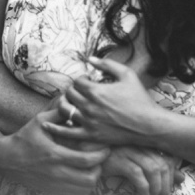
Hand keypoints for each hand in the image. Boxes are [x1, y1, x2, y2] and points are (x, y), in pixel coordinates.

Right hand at [0, 108, 110, 194]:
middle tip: (100, 158)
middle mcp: (56, 172)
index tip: (106, 147)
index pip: (85, 160)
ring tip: (91, 166)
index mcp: (54, 154)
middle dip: (100, 169)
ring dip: (92, 178)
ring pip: (84, 189)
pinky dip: (82, 185)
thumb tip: (73, 101)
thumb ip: (59, 113)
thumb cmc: (25, 137)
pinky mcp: (52, 190)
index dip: (100, 155)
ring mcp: (55, 184)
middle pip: (89, 179)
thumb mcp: (40, 121)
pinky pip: (76, 194)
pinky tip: (80, 173)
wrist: (7, 159)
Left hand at [46, 57, 161, 146]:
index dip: (82, 79)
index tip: (88, 80)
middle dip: (74, 90)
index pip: (77, 81)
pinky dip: (55, 128)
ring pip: (64, 110)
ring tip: (71, 102)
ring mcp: (89, 122)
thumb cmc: (140, 98)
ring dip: (65, 104)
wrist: (149, 125)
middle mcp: (89, 106)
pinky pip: (67, 132)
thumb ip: (107, 64)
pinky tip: (46, 125)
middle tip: (81, 91)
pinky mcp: (90, 135)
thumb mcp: (126, 74)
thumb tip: (89, 58)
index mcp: (96, 91)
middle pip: (69, 94)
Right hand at [99, 145, 183, 194]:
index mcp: (145, 143)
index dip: (172, 174)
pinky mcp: (117, 159)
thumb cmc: (115, 157)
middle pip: (163, 164)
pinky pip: (136, 173)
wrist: (88, 152)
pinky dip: (143, 186)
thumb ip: (160, 166)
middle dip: (166, 185)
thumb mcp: (139, 160)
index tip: (171, 187)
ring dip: (156, 188)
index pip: (168, 157)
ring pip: (153, 168)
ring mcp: (128, 150)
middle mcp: (139, 144)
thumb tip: (180, 177)